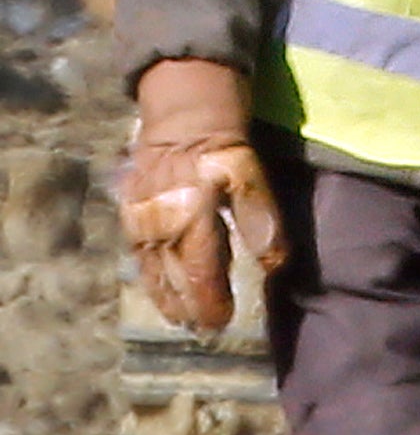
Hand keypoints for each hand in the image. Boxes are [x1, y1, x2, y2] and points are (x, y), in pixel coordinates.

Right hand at [120, 59, 283, 334]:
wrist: (182, 105)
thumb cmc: (223, 139)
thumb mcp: (249, 173)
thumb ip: (260, 219)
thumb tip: (274, 263)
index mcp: (190, 216)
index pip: (201, 270)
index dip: (211, 299)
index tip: (222, 322)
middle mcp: (160, 223)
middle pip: (172, 276)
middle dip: (187, 305)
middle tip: (202, 329)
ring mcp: (140, 217)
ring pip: (150, 268)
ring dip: (163, 295)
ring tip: (178, 318)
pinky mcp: (130, 208)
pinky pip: (136, 251)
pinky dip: (147, 272)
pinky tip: (156, 282)